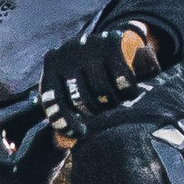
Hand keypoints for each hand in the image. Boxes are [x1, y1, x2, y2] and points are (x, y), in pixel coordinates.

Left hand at [37, 16, 166, 147]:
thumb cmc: (91, 74)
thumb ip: (66, 110)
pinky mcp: (111, 41)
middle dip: (93, 112)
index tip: (80, 133)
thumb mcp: (73, 87)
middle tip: (103, 115)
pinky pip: (121, 75)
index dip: (65, 120)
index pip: (53, 98)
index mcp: (52, 63)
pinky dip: (127, 89)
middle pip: (79, 97)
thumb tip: (62, 143)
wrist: (117, 42)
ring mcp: (88, 43)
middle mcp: (67, 51)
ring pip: (100, 89)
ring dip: (112, 102)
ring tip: (117, 104)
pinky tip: (131, 93)